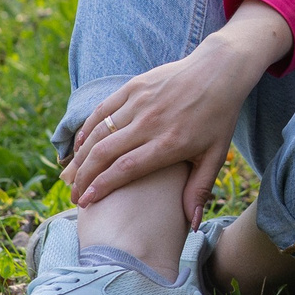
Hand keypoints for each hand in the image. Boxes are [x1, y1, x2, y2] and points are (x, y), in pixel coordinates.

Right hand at [64, 0, 292, 222]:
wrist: (221, 70)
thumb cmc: (219, 116)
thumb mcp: (216, 154)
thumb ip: (199, 189)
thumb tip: (193, 225)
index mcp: (170, 143)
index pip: (126, 169)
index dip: (102, 186)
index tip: (85, 202)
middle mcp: (151, 123)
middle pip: (105, 153)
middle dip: (84, 177)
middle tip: (74, 194)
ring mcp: (140, 102)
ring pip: (99, 133)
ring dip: (81, 156)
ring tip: (72, 175)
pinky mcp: (134, 87)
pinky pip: (102, 111)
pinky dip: (87, 129)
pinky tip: (80, 146)